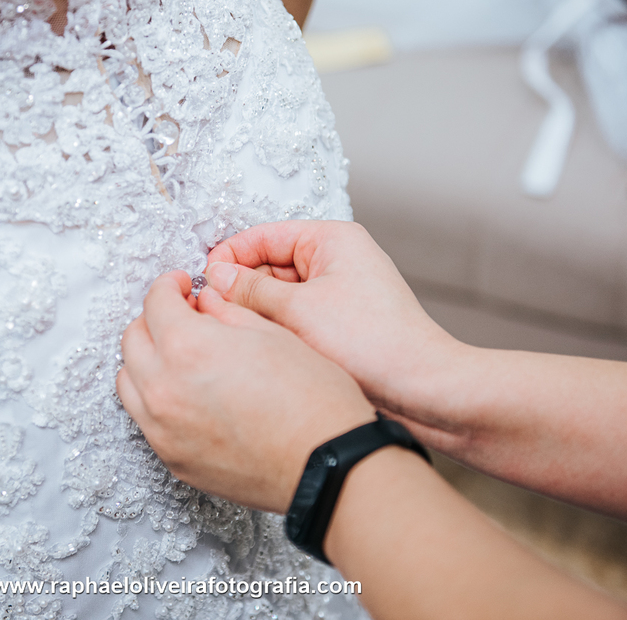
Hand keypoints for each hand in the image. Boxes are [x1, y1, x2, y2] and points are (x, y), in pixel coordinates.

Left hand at [116, 271, 375, 513]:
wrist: (326, 464)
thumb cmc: (311, 400)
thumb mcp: (271, 333)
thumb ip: (226, 311)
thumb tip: (204, 302)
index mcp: (187, 347)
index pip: (155, 302)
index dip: (169, 285)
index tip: (181, 285)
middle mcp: (164, 389)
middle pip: (132, 340)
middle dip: (153, 319)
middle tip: (182, 315)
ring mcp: (162, 429)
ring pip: (129, 381)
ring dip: (146, 360)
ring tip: (179, 355)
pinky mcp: (172, 459)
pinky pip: (146, 419)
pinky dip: (156, 398)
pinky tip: (187, 392)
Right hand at [204, 221, 465, 425]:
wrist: (422, 390)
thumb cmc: (375, 344)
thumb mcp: (298, 310)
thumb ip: (249, 290)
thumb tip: (214, 277)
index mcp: (331, 239)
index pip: (262, 236)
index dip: (229, 258)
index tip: (204, 285)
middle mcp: (335, 260)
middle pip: (267, 266)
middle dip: (241, 291)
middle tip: (216, 317)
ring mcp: (336, 294)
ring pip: (277, 298)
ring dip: (258, 316)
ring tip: (243, 337)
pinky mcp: (337, 326)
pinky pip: (293, 321)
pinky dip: (276, 333)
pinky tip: (265, 352)